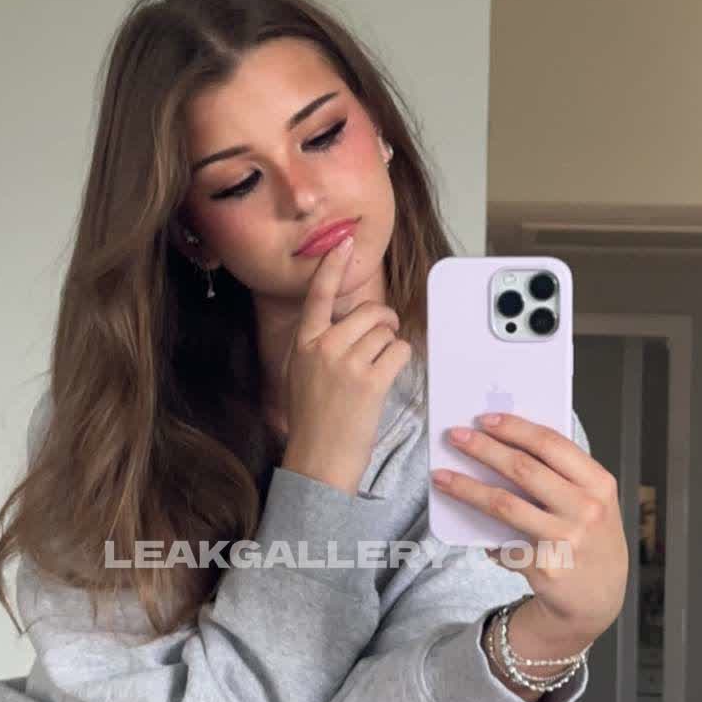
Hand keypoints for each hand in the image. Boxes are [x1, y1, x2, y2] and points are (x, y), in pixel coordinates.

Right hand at [281, 236, 410, 493]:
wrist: (318, 460)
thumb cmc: (313, 421)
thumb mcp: (301, 375)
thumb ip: (319, 346)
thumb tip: (346, 324)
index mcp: (303, 344)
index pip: (318, 295)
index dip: (332, 266)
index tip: (344, 242)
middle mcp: (324, 347)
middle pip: (367, 311)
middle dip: (383, 321)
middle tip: (383, 338)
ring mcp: (347, 363)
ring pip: (386, 332)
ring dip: (391, 346)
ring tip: (377, 370)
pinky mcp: (371, 381)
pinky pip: (399, 351)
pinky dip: (400, 360)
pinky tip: (388, 377)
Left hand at [431, 412, 627, 653]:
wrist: (598, 597)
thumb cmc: (591, 540)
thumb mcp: (592, 502)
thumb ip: (562, 476)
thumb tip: (503, 446)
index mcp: (598, 483)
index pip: (552, 444)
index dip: (515, 428)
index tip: (485, 419)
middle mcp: (586, 509)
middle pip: (523, 469)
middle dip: (484, 449)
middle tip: (456, 437)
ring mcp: (566, 539)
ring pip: (504, 504)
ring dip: (467, 488)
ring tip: (442, 477)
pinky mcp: (545, 566)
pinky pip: (503, 542)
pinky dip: (486, 537)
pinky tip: (474, 533)